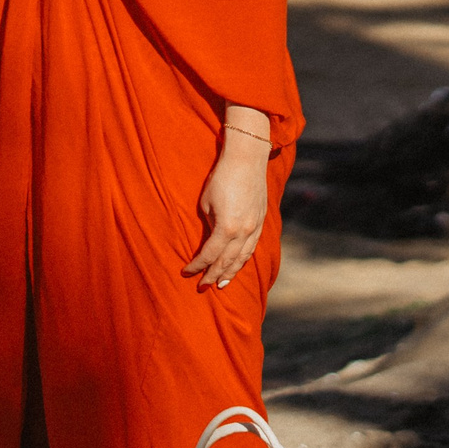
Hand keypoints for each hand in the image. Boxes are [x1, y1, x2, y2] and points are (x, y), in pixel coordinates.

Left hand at [183, 138, 269, 289]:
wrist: (246, 161)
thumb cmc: (221, 178)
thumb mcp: (206, 203)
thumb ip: (209, 224)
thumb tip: (210, 238)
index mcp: (226, 228)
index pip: (209, 255)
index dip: (197, 266)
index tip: (186, 273)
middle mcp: (243, 232)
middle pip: (226, 262)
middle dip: (213, 275)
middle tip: (202, 287)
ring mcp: (255, 228)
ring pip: (242, 258)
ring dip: (231, 272)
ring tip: (222, 284)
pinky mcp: (262, 222)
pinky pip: (252, 248)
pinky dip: (243, 260)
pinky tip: (238, 265)